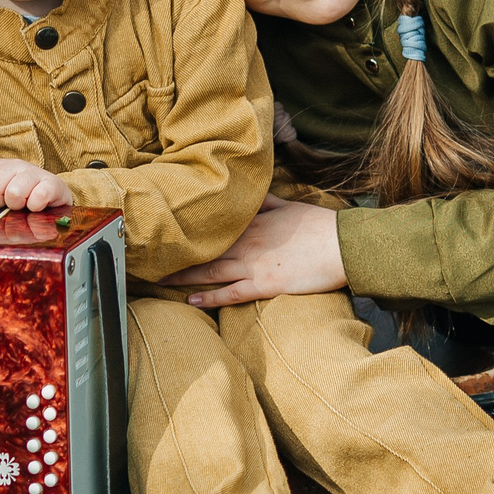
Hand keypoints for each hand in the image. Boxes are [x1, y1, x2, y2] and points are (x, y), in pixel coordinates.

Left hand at [0, 157, 70, 212]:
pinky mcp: (53, 184)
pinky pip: (39, 196)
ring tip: (22, 206)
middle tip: (6, 205)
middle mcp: (13, 165)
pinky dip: (36, 205)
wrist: (52, 200)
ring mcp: (33, 173)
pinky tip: (36, 206)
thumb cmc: (17, 202)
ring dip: (17, 205)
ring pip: (14, 193)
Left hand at [164, 194, 346, 306]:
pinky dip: (210, 297)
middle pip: (205, 250)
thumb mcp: (290, 205)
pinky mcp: (265, 284)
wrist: (342, 246)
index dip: (188, 231)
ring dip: (184, 276)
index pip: (213, 227)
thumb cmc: (319, 226)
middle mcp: (247, 242)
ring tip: (161, 280)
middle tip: (151, 259)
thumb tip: (248, 194)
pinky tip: (191, 300)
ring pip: (211, 271)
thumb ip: (266, 202)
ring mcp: (254, 264)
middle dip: (177, 255)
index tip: (167, 232)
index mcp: (253, 222)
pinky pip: (231, 293)